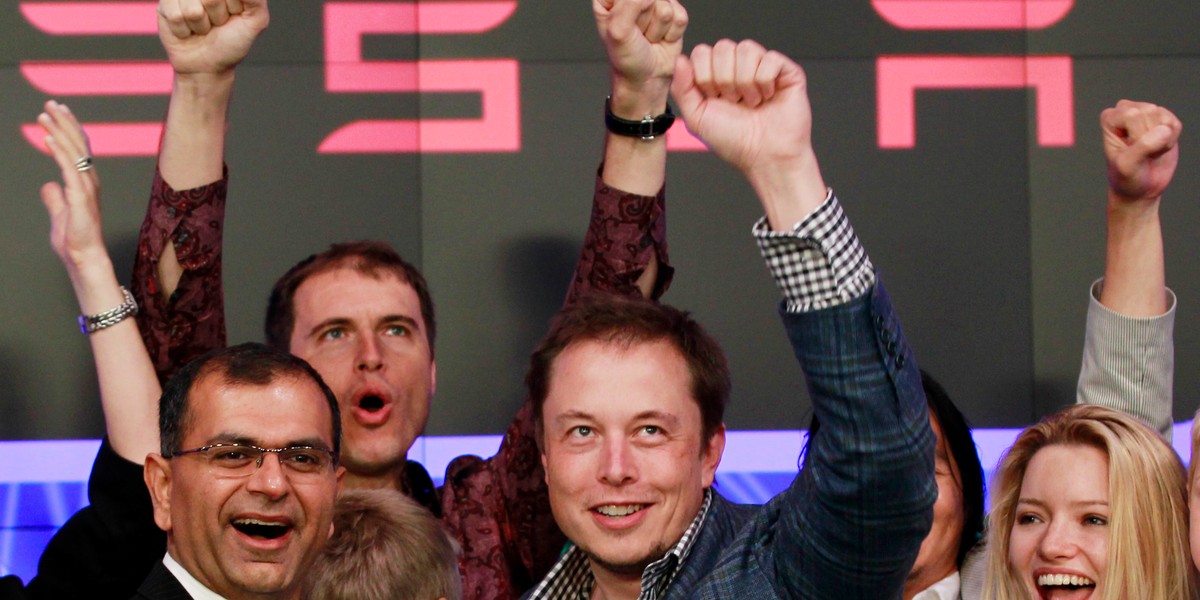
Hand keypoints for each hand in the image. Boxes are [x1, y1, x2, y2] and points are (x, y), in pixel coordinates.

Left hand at [38, 100, 105, 274]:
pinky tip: (48, 139)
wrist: (83, 257)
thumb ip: (55, 198)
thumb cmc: (74, 240)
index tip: (58, 112)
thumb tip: (48, 185)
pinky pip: (68, 169)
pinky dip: (58, 152)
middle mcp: (89, 181)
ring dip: (58, 131)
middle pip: (78, 144)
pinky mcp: (80, 196)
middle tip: (51, 104)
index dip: (69, 129)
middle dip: (64, 122)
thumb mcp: (60, 214)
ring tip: (44, 114)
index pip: (80, 150)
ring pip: (74, 152)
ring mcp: (86, 188)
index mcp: (86, 183)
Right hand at [158, 0, 268, 75]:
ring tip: (202, 28)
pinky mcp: (164, 4)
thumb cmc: (232, 42)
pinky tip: (187, 30)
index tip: (234, 14)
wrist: (207, 66)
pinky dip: (185, 31)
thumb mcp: (256, 20)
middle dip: (218, 16)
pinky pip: (176, 16)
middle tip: (217, 22)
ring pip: (193, 9)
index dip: (234, 7)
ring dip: (201, 26)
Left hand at [595, 0, 686, 112]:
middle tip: (638, 34)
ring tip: (648, 38)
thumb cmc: (627, 59)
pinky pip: (680, 16)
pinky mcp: (673, 13)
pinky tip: (662, 39)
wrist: (647, 79)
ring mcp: (655, 4)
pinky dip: (671, 33)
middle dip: (645, 20)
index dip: (628, 9)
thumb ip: (630, 4)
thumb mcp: (618, 31)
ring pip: (667, 5)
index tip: (626, 26)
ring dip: (658, 28)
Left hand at [672, 40, 815, 173]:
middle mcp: (739, 68)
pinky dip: (765, 81)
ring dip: (745, 81)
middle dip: (724, 79)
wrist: (765, 157)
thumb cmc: (734, 141)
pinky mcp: (786, 71)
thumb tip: (680, 59)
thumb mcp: (697, 118)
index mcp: (716, 76)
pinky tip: (768, 96)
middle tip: (734, 101)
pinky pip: (770, 58)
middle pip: (723, 47)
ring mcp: (763, 67)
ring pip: (746, 48)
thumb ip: (682, 89)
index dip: (705, 76)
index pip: (702, 52)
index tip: (714, 99)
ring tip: (751, 102)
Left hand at [1101, 99, 1180, 202]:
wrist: (1140, 188)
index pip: (1132, 116)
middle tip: (1140, 153)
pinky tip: (1159, 148)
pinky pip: (1176, 124)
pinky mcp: (1164, 120)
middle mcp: (1127, 110)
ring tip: (1149, 152)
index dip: (1137, 138)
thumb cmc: (1126, 177)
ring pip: (1165, 118)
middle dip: (1150, 139)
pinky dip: (1171, 140)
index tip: (1129, 152)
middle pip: (1150, 114)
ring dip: (1162, 141)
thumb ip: (1143, 147)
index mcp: (1110, 117)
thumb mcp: (1127, 166)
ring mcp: (1146, 113)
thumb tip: (1165, 129)